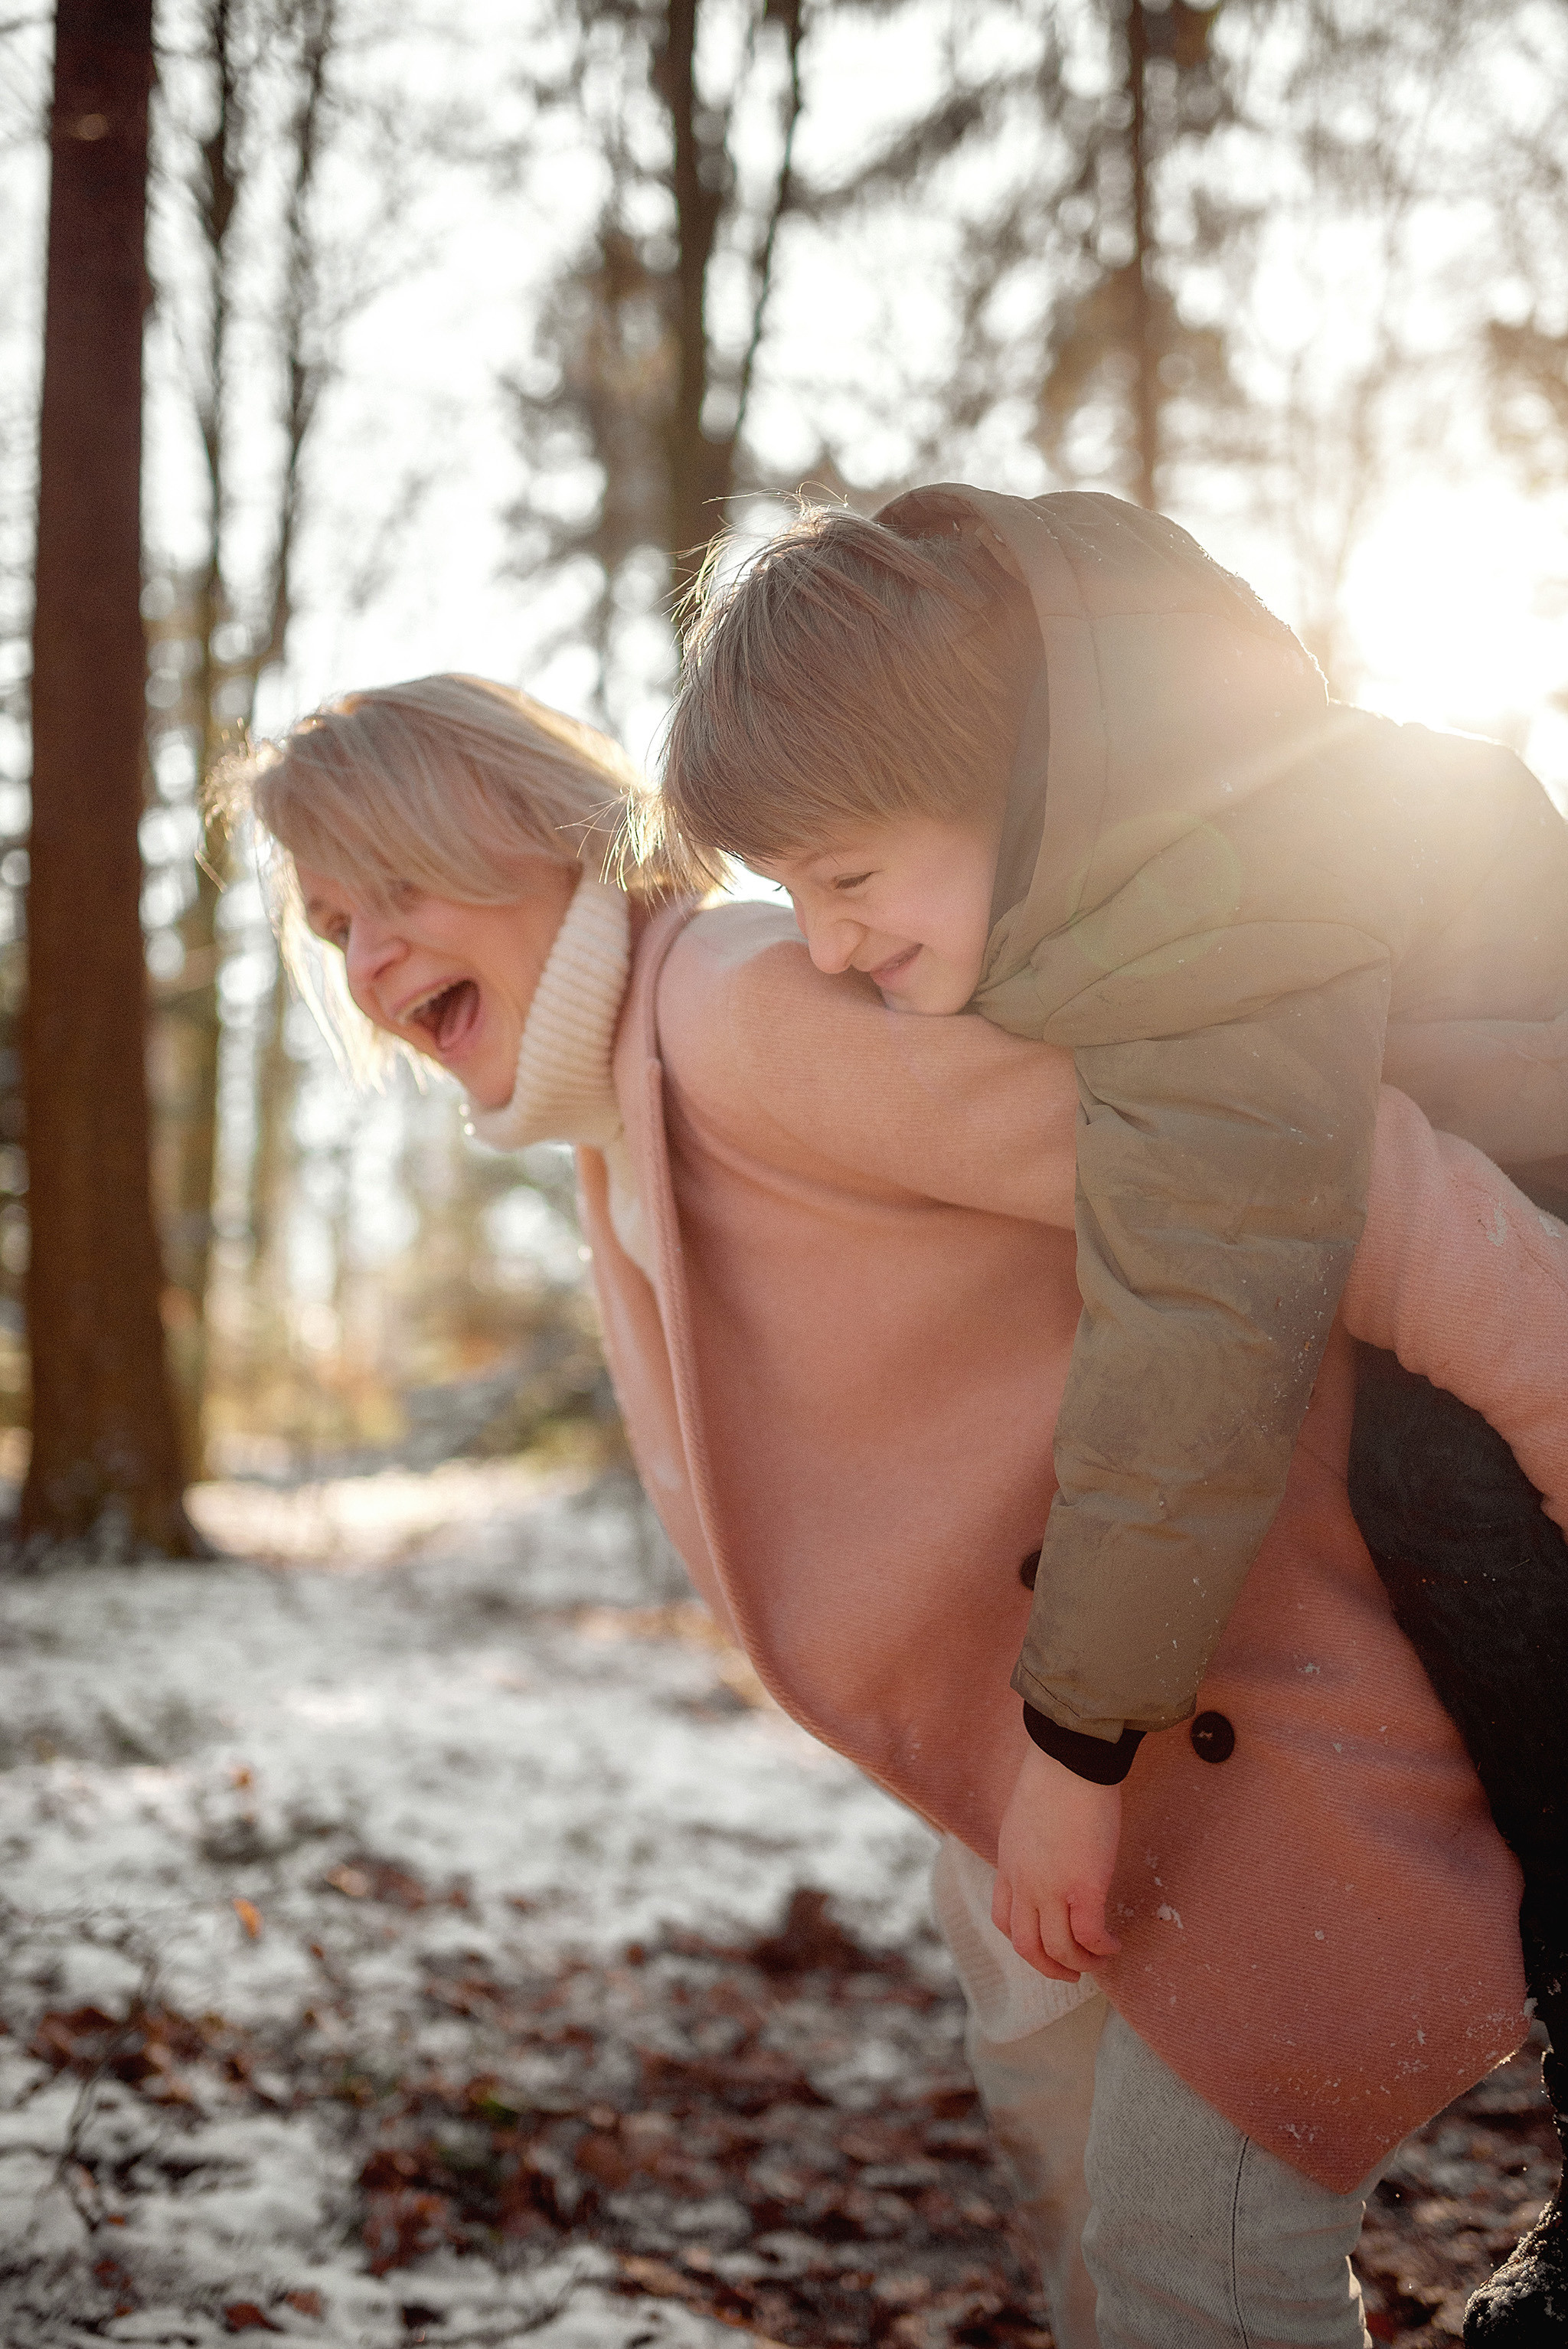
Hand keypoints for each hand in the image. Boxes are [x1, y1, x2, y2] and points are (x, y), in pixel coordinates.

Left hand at [992, 1742, 1123, 1980]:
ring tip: (1098, 1961)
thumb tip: (1047, 1855)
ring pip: (1058, 1949)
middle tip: (1070, 1973)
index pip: (1005, 1920)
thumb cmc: (1054, 1778)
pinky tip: (1114, 1945)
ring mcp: (1052, 1888)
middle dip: (1049, 1968)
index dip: (1025, 1941)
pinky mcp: (1084, 1887)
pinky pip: (1090, 1935)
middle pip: (1027, 1946)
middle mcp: (1025, 1884)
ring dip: (1079, 1964)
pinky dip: (1101, 1948)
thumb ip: (1029, 1846)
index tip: (1045, 1943)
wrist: (1069, 1760)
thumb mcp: (1024, 1819)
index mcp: (1009, 1866)